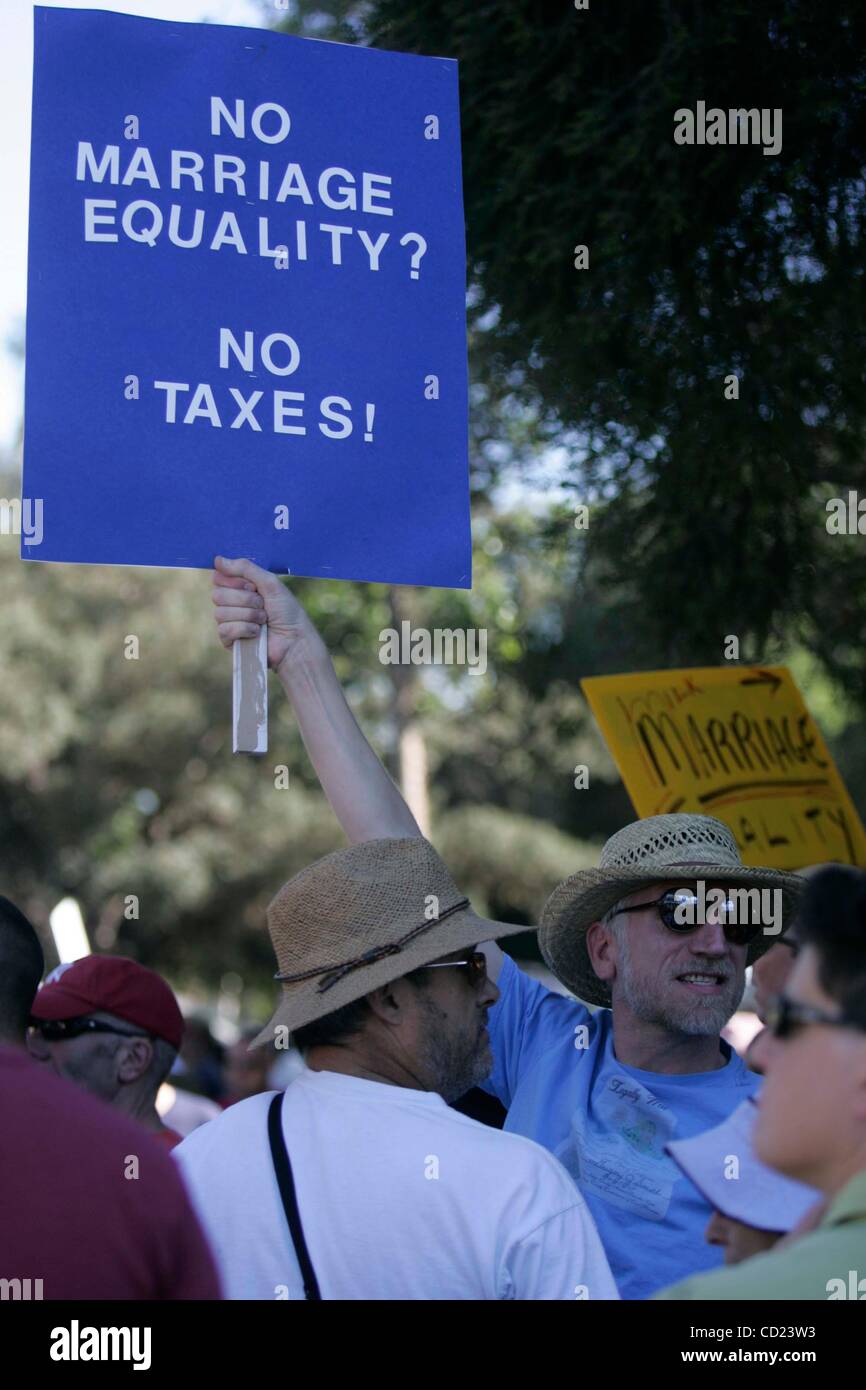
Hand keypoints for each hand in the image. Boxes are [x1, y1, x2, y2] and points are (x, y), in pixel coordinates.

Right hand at [211, 556, 323, 672]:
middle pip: (217, 595)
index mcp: (239, 587)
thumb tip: (218, 559)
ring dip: (248, 615)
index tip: (253, 586)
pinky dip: (244, 629)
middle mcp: (231, 603)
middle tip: (262, 605)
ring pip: (220, 613)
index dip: (235, 581)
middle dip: (245, 600)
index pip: (218, 577)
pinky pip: (224, 630)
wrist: (295, 639)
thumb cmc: (286, 611)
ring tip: (263, 620)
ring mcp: (228, 622)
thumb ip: (245, 568)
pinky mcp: (229, 640)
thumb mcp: (270, 583)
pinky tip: (257, 633)